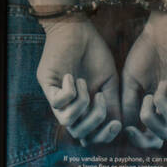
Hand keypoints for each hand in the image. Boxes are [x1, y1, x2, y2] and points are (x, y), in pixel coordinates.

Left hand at [36, 15, 121, 144]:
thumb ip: (114, 103)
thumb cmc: (94, 54)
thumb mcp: (110, 81)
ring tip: (84, 83)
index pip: (90, 135)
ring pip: (67, 122)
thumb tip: (119, 126)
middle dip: (95, 120)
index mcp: (85, 109)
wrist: (78, 30)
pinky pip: (58, 102)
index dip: (103, 136)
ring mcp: (57, 98)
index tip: (117, 124)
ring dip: (82, 104)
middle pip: (79, 133)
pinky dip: (69, 91)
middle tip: (101, 97)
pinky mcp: (47, 86)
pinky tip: (71, 76)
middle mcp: (70, 107)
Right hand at [121, 9, 166, 149]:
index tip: (128, 129)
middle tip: (144, 107)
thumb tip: (125, 129)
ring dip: (161, 108)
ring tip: (154, 90)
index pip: (155, 135)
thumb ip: (128, 105)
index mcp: (162, 107)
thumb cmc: (145, 51)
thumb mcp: (131, 82)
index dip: (140, 138)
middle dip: (151, 125)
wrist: (162, 25)